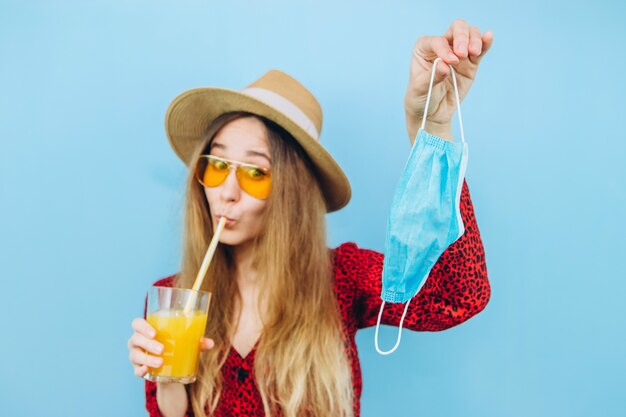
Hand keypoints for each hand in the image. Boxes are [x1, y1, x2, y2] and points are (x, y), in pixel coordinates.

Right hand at [127, 317, 214, 378]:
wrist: (171, 368)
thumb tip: (210, 343)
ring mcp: (136, 355)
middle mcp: (137, 341)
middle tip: (162, 349)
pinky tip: (146, 371)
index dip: (142, 327)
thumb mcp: (187, 342)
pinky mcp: (138, 369)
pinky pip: (135, 370)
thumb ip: (197, 342)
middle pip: (136, 339)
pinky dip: (139, 370)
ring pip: (135, 355)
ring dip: (147, 358)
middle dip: (148, 344)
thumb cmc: (177, 347)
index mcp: (147, 330)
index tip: (154, 333)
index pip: (137, 323)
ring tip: (161, 362)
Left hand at [405, 19, 493, 141]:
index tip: (450, 62)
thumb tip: (445, 65)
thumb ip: (432, 76)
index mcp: (424, 48)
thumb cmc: (421, 98)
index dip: (444, 49)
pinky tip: (489, 37)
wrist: (432, 113)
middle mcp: (442, 45)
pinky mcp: (471, 63)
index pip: (437, 41)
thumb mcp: (420, 89)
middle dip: (461, 37)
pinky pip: (480, 49)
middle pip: (457, 28)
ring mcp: (458, 53)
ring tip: (474, 53)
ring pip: (470, 34)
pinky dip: (485, 42)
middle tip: (463, 54)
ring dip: (474, 40)